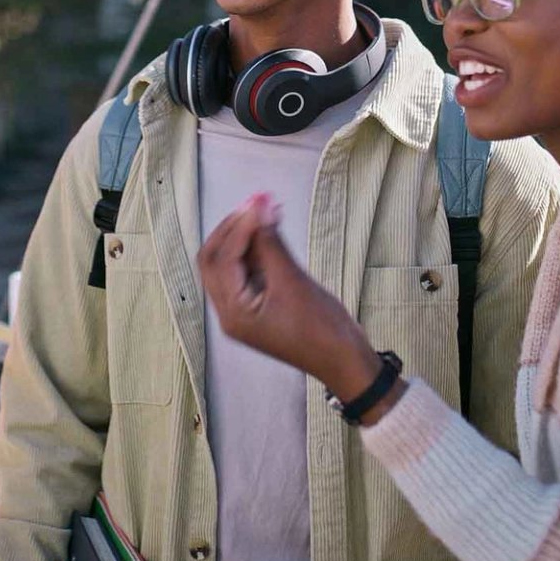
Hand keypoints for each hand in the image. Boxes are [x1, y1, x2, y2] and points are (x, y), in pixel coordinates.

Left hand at [197, 192, 383, 398]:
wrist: (345, 362)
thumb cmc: (322, 329)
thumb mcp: (294, 282)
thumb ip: (271, 243)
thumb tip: (260, 206)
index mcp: (233, 313)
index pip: (222, 259)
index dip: (239, 225)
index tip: (260, 199)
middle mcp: (229, 312)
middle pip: (214, 259)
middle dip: (232, 228)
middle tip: (256, 202)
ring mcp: (241, 310)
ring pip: (229, 264)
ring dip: (244, 236)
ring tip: (267, 209)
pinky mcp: (257, 306)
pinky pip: (246, 272)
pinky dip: (255, 249)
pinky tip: (271, 229)